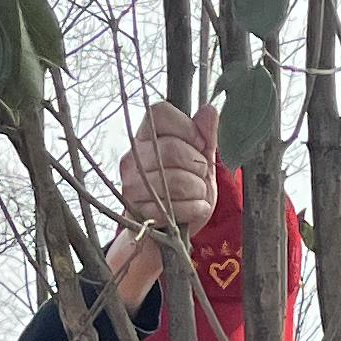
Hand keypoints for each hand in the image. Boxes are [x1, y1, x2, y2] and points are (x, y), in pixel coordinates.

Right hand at [116, 101, 217, 239]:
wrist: (169, 230)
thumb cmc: (183, 190)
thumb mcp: (200, 159)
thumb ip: (205, 135)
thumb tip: (209, 110)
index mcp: (145, 136)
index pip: (159, 112)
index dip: (186, 127)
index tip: (199, 144)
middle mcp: (132, 157)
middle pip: (172, 149)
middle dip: (197, 165)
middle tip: (200, 175)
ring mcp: (131, 185)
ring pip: (175, 180)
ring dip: (198, 190)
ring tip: (197, 193)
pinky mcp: (137, 211)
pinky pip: (174, 207)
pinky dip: (194, 209)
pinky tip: (194, 208)